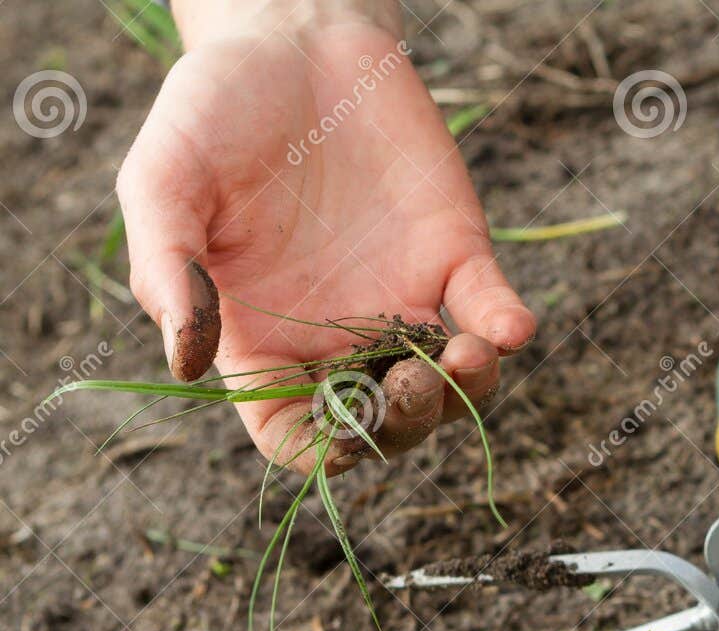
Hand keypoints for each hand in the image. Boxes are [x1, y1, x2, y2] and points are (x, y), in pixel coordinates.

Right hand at [116, 3, 534, 474]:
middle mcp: (339, 337)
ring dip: (466, 392)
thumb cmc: (211, 114)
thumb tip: (186, 364)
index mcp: (265, 341)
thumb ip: (167, 271)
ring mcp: (403, 301)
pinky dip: (508, 328)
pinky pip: (492, 312)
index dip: (320, 453)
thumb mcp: (162, 184)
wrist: (291, 40)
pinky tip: (508, 324)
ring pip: (449, 385)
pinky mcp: (455, 257)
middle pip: (384, 424)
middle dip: (404, 424)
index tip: (340, 435)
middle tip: (410, 383)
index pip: (295, 435)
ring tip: (464, 357)